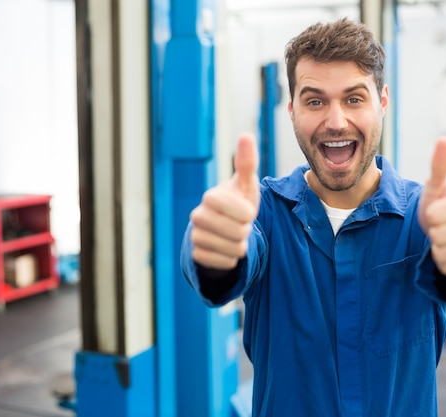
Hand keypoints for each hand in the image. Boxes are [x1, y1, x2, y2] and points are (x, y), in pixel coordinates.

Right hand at [189, 133, 260, 269]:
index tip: (245, 209)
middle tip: (240, 224)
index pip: (243, 212)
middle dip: (246, 231)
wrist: (225, 228)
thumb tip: (246, 135)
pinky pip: (224, 262)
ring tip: (233, 236)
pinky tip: (226, 248)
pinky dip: (231, 259)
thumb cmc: (237, 202)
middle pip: (238, 232)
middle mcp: (198, 215)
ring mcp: (195, 235)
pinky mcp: (196, 254)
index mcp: (211, 196)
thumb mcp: (245, 184)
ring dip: (239, 245)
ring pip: (232, 249)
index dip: (250, 213)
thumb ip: (247, 162)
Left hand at [418, 136, 445, 277]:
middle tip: (436, 228)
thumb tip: (444, 139)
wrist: (443, 231)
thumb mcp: (434, 187)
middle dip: (434, 233)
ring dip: (437, 249)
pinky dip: (444, 264)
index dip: (435, 214)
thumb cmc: (438, 205)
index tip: (432, 212)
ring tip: (440, 240)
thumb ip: (439, 166)